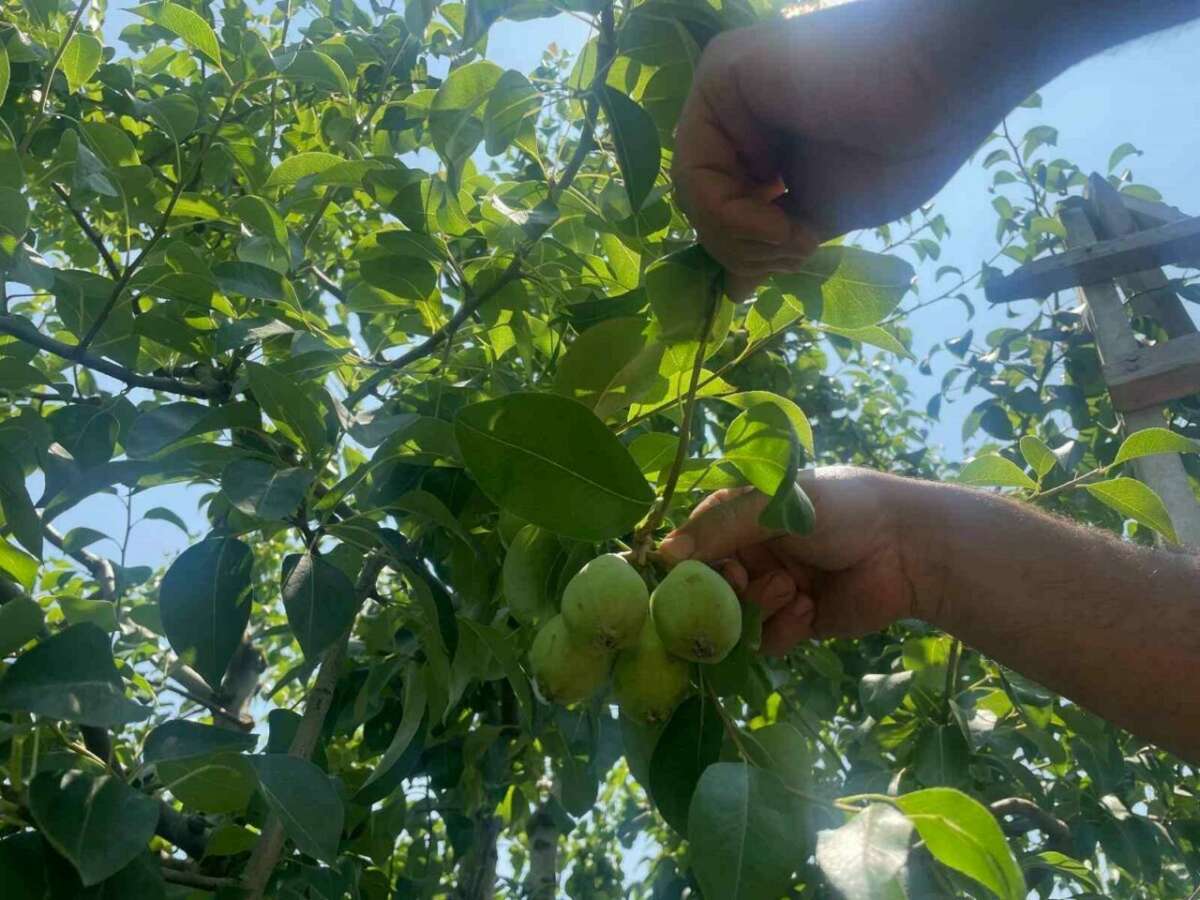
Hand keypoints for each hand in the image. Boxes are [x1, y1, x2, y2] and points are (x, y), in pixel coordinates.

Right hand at [657, 467, 923, 655]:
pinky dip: (781, 629)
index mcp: (743, 515)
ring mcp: (773, 588)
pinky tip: (808, 609)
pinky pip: (766, 640)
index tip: (692, 572)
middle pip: (710, 587)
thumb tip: (663, 555)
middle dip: (726, 591)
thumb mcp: (775, 507)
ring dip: (759, 609)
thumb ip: (719, 529)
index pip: (694, 544)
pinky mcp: (796, 621)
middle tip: (744, 584)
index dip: (690, 562)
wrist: (908, 548)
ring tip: (792, 592)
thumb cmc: (844, 510)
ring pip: (736, 617)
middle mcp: (753, 551)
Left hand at [672, 0, 995, 296]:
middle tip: (799, 250)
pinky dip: (733, 218)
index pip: (723, 211)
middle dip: (747, 251)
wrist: (945, 91)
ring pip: (695, 197)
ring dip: (745, 242)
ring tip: (797, 237)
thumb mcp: (821, 214)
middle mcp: (737, 110)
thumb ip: (773, 242)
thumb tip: (734, 290)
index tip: (800, 256)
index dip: (751, 252)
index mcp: (763, 137)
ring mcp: (726, 90)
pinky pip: (697, 172)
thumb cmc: (904, 148)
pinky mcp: (721, 76)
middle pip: (704, 207)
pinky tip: (782, 221)